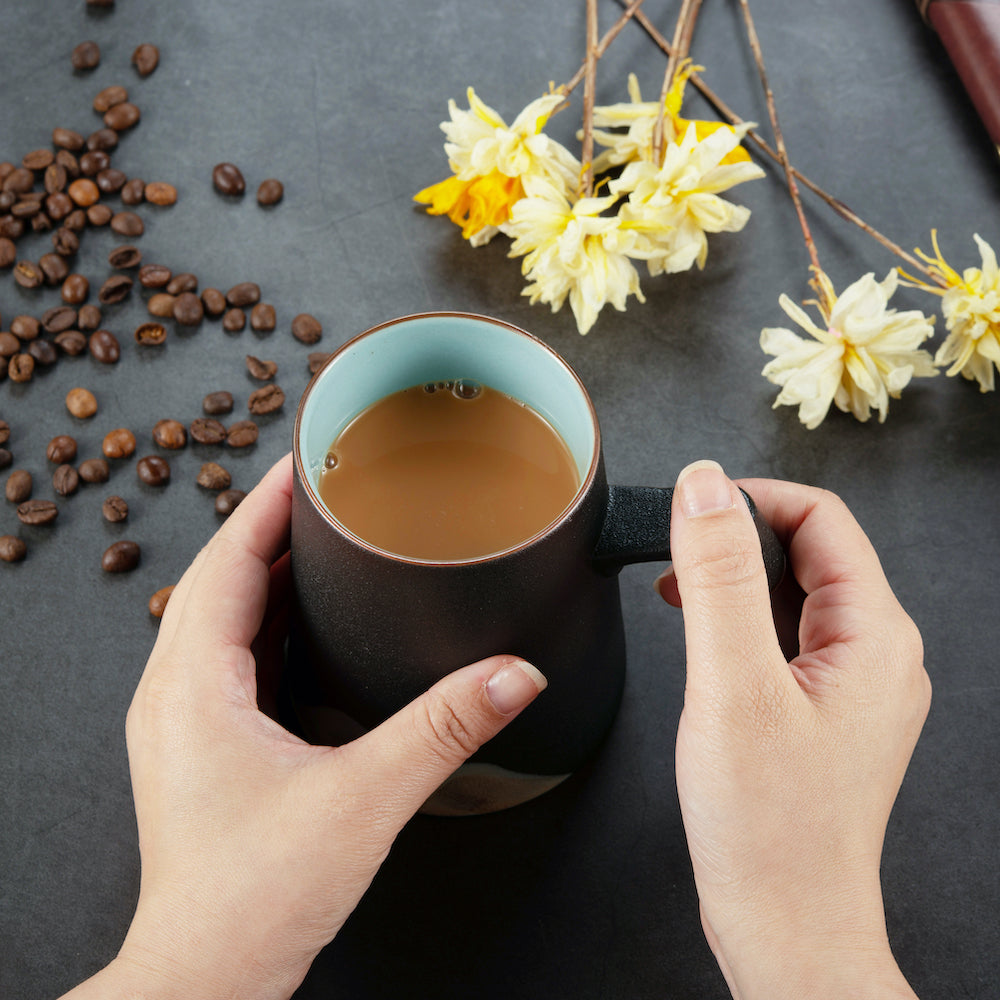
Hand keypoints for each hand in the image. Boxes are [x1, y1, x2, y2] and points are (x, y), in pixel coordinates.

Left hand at [62, 453, 545, 999]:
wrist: (208, 975)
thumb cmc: (254, 898)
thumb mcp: (364, 798)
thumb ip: (446, 728)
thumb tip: (513, 676)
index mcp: (193, 685)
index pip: (225, 559)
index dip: (266, 503)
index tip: (306, 462)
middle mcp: (174, 694)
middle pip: (220, 577)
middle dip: (273, 528)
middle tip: (329, 493)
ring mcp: (183, 721)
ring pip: (220, 615)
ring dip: (267, 572)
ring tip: (323, 541)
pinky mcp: (202, 745)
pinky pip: (228, 654)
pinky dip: (266, 620)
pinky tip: (306, 621)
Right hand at [657, 460, 929, 999]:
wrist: (786, 925)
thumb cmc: (768, 826)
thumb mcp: (732, 684)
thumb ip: (718, 576)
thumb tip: (704, 486)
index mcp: (874, 634)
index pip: (820, 517)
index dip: (750, 500)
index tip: (689, 514)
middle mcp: (877, 653)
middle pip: (809, 551)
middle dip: (737, 542)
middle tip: (675, 562)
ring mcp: (855, 684)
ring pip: (794, 594)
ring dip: (734, 583)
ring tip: (680, 600)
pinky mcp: (826, 710)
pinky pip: (786, 638)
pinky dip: (740, 624)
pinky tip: (703, 644)